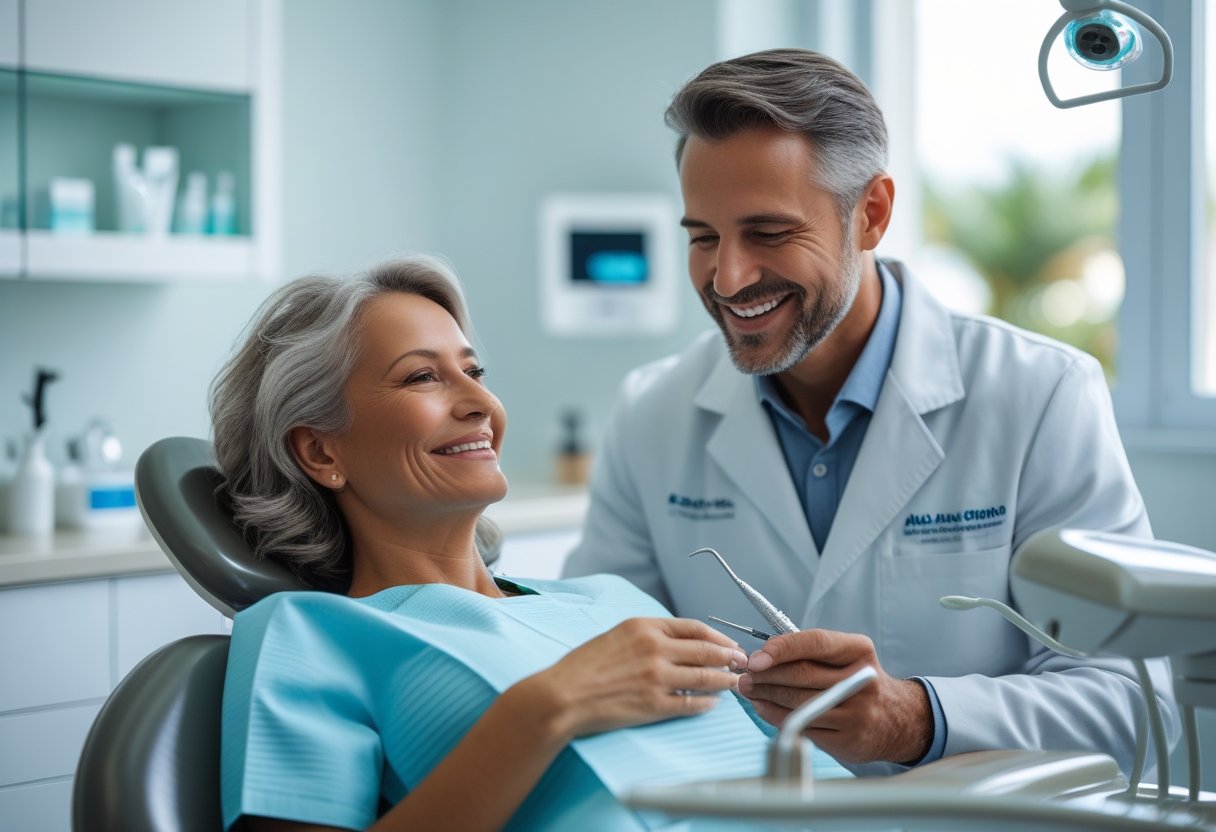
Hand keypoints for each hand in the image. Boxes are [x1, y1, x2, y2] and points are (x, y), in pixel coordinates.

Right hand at [524, 617, 748, 740]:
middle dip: (730, 658)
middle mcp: (654, 649)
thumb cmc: (583, 666)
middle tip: (741, 663)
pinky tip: (713, 703)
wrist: (562, 695)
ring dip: (724, 681)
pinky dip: (706, 703)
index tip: (729, 645)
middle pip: (706, 651)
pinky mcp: (654, 704)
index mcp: (644, 626)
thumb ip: (647, 635)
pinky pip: (691, 704)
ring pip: (704, 678)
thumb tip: (678, 643)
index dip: (718, 638)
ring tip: (734, 684)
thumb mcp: (615, 635)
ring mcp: (656, 678)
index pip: (694, 628)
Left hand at [737, 629, 931, 764]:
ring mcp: (856, 712)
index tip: (756, 657)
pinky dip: (777, 716)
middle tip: (745, 674)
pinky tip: (764, 708)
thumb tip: (760, 657)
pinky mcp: (848, 738)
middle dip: (766, 675)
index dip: (782, 649)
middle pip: (802, 675)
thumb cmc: (855, 680)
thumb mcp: (844, 656)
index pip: (815, 643)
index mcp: (859, 650)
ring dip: (766, 696)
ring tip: (749, 689)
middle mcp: (860, 679)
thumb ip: (807, 652)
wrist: (894, 719)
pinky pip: (803, 726)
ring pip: (798, 702)